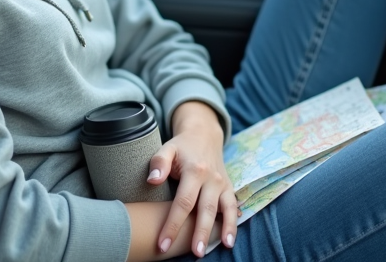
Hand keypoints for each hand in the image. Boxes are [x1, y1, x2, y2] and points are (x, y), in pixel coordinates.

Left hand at [148, 101, 236, 257]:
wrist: (204, 135)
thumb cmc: (182, 147)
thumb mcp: (168, 148)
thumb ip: (159, 163)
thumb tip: (152, 181)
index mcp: (194, 170)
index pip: (182, 202)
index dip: (173, 225)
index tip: (162, 244)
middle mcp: (211, 179)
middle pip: (204, 210)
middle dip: (199, 234)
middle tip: (194, 254)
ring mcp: (222, 184)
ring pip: (222, 210)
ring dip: (221, 231)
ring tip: (218, 248)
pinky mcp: (229, 188)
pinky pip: (233, 208)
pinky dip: (233, 224)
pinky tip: (229, 241)